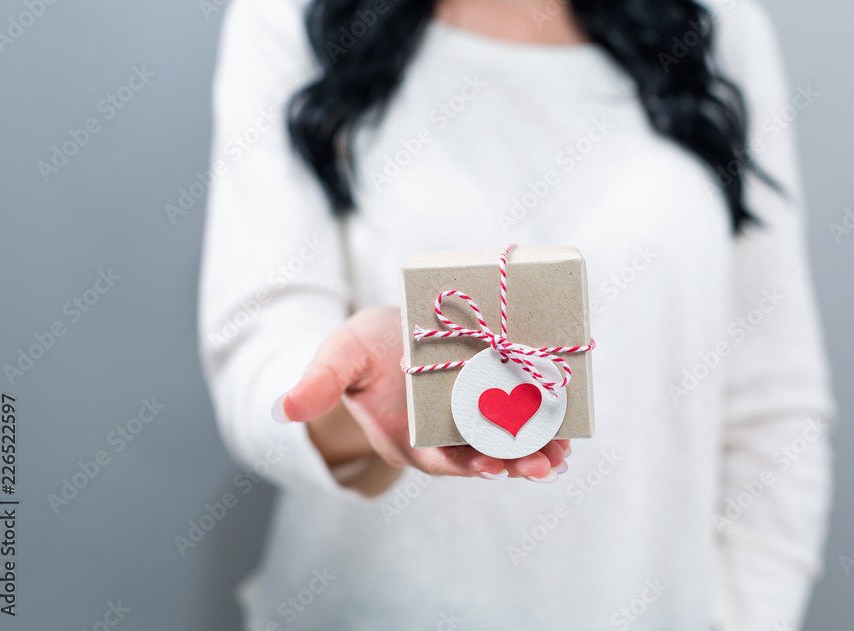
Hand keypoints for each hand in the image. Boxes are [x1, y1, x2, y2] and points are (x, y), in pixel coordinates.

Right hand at [275, 306, 569, 481]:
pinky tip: (569, 423)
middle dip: (514, 463)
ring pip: (509, 441)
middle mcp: (447, 435)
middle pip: (483, 457)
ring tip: (563, 454)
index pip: (438, 460)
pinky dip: (544, 418)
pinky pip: (523, 412)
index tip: (486, 467)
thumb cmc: (363, 350)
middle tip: (543, 465)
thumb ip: (319, 382)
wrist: (390, 334)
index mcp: (410, 435)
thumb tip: (284, 408)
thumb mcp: (341, 355)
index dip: (461, 465)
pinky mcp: (495, 394)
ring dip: (537, 448)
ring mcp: (474, 417)